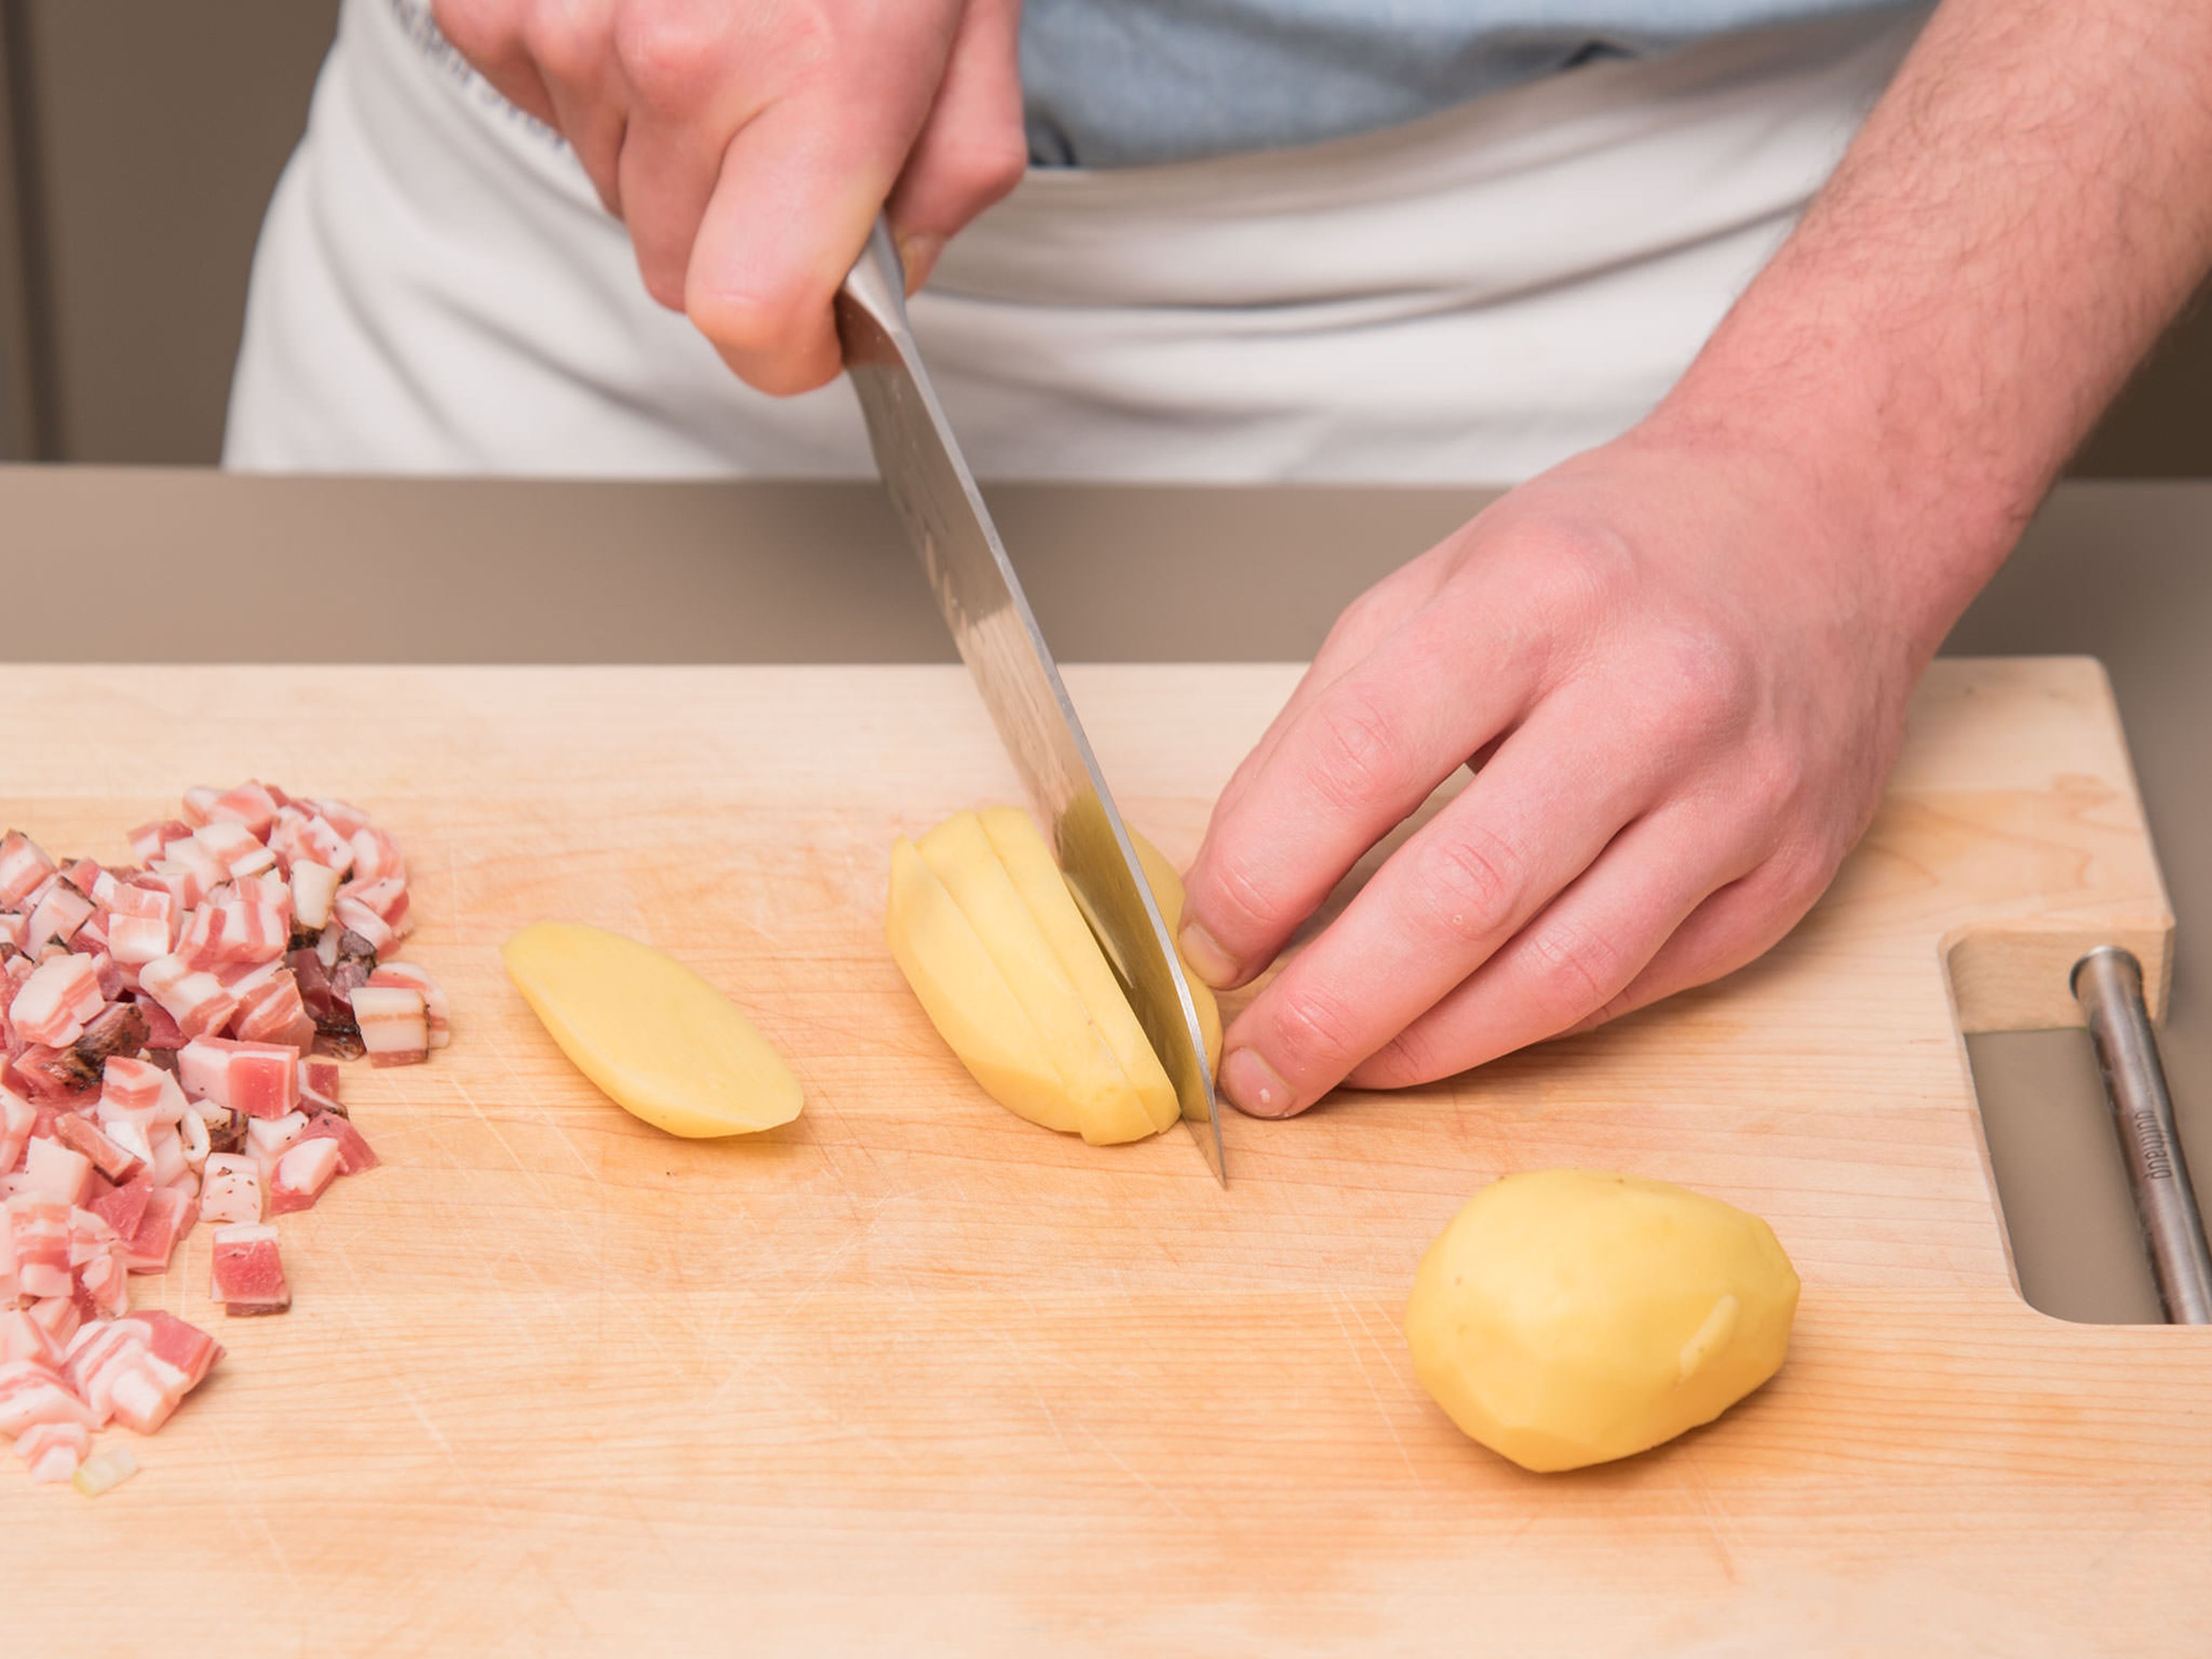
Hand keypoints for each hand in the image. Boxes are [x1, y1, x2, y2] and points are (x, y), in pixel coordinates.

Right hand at [433, 0, 1025, 391]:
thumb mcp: (971, 46)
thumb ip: (942, 196)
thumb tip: (880, 290)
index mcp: (809, 91)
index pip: (747, 317)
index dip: (788, 351)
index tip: (814, 334)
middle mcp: (672, 63)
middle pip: (680, 273)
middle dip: (744, 239)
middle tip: (790, 136)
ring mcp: (570, 27)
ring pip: (616, 195)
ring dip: (674, 158)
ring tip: (731, 44)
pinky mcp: (496, 1)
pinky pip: (549, 110)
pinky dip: (601, 88)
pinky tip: (657, 14)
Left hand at [1177, 423, 1947, 1117]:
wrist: (1820, 520)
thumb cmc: (1614, 556)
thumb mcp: (1444, 582)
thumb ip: (1332, 722)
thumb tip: (1241, 883)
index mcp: (1538, 596)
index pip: (1362, 758)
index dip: (1263, 872)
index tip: (1207, 940)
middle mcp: (1651, 697)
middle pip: (1464, 895)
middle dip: (1334, 1008)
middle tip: (1255, 1066)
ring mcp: (1736, 798)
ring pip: (1557, 975)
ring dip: (1424, 1048)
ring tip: (1340, 1068)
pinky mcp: (1787, 878)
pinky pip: (1631, 988)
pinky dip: (1520, 1026)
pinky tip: (1449, 1031)